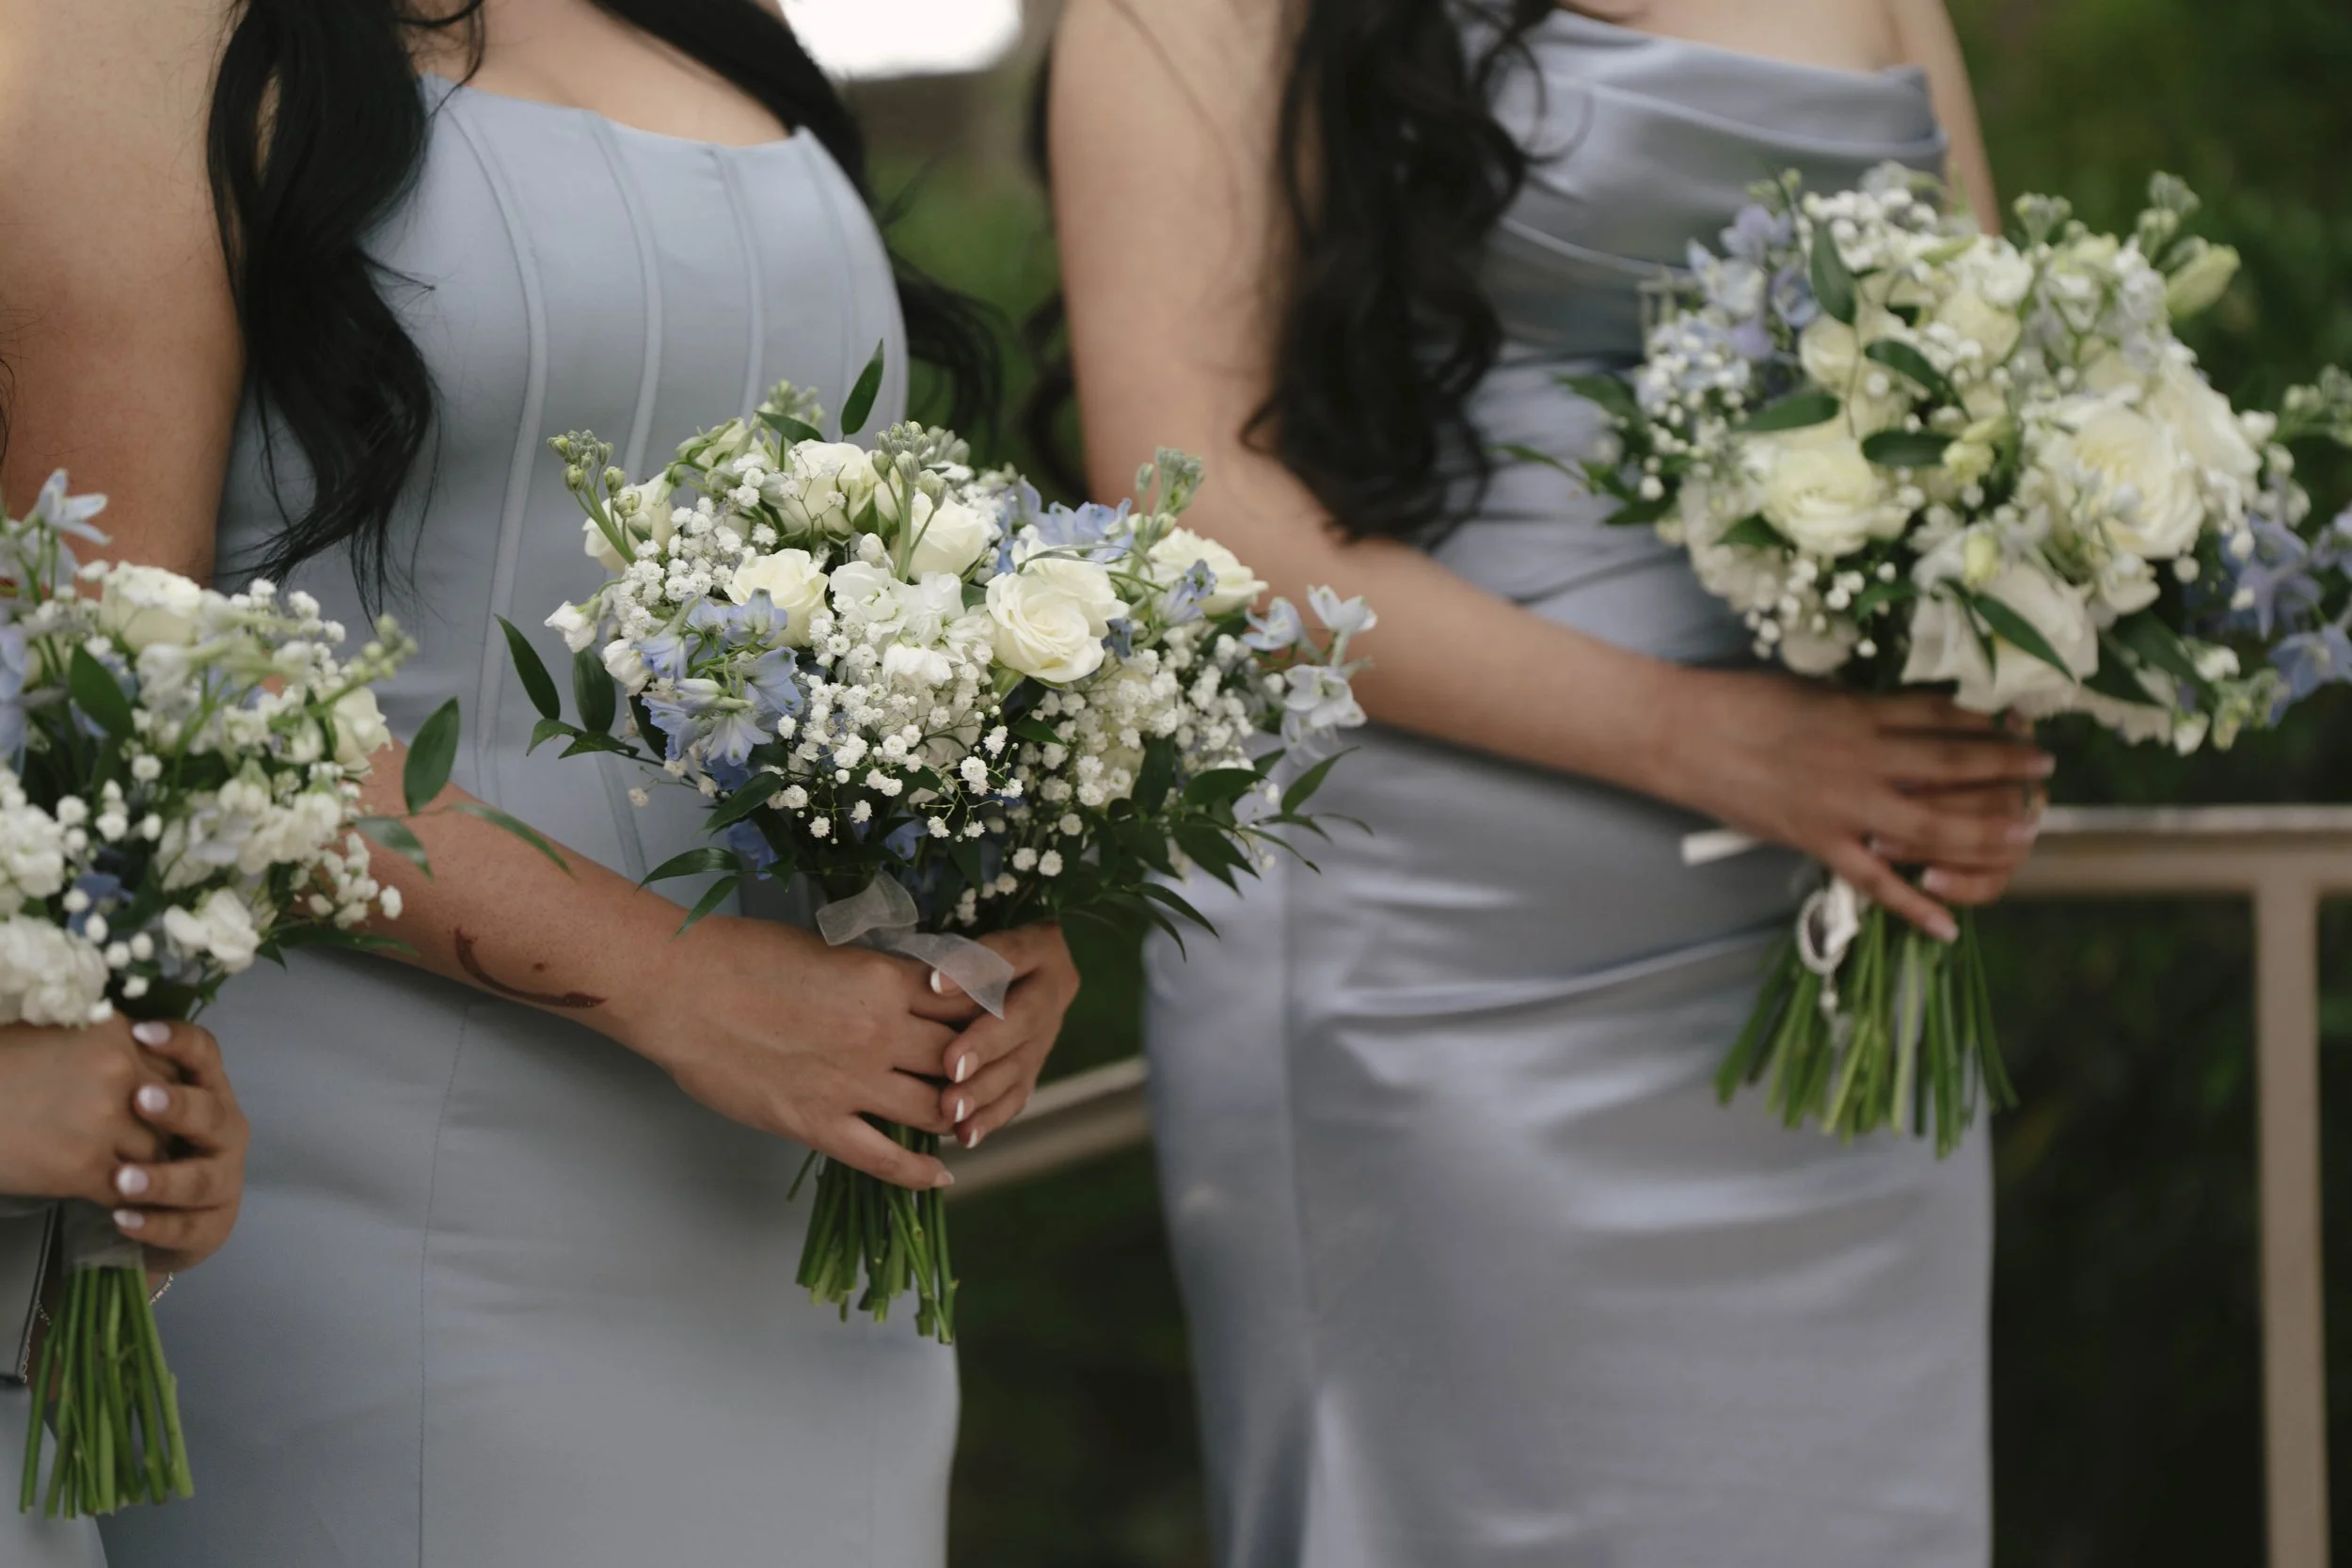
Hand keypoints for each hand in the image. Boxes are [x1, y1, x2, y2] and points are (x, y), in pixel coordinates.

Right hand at [0, 1018, 176, 1203]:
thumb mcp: (54, 1033)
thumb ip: (106, 1045)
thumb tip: (146, 1059)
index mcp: (113, 1032)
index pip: (176, 1062)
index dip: (171, 1088)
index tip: (163, 1105)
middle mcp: (118, 1071)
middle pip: (175, 1107)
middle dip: (166, 1127)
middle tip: (162, 1143)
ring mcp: (103, 1121)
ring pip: (157, 1150)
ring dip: (149, 1164)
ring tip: (140, 1173)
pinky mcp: (81, 1167)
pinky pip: (126, 1187)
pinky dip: (125, 1194)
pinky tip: (114, 1195)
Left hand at [108, 1021, 248, 1272]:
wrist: (169, 1217)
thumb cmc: (149, 1148)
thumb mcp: (143, 1108)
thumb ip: (133, 1073)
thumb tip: (99, 1027)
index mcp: (210, 1093)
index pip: (206, 1057)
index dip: (179, 1042)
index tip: (139, 1033)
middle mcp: (226, 1133)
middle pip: (212, 1114)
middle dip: (179, 1107)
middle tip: (140, 1099)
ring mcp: (224, 1181)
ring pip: (201, 1179)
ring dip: (163, 1178)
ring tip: (122, 1179)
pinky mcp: (213, 1225)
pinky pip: (186, 1226)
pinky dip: (155, 1224)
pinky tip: (123, 1219)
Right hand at [616, 915, 981, 1190]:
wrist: (680, 989)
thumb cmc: (742, 956)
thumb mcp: (829, 950)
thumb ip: (875, 977)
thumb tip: (908, 993)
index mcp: (887, 981)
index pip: (965, 1003)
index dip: (985, 1017)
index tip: (993, 1026)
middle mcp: (882, 1033)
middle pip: (963, 1058)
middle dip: (980, 1069)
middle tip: (988, 1078)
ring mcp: (853, 1083)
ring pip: (936, 1110)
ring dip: (958, 1116)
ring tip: (966, 1121)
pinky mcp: (819, 1123)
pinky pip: (886, 1159)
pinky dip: (921, 1173)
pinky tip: (941, 1177)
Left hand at [929, 924, 1081, 1149]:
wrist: (1001, 974)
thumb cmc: (963, 949)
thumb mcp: (960, 938)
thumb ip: (946, 957)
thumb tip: (918, 982)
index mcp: (1040, 945)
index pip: (1010, 953)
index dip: (975, 969)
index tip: (933, 983)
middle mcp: (1052, 988)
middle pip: (1023, 1016)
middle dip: (986, 1042)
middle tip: (952, 1064)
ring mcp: (1048, 1031)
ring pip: (1021, 1063)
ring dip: (984, 1088)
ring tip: (951, 1108)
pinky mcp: (1034, 1066)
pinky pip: (1018, 1096)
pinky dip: (990, 1117)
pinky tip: (964, 1134)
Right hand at [1662, 670, 2052, 937]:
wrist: (1683, 734)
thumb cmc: (1741, 702)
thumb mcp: (1815, 691)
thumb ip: (1865, 709)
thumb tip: (1908, 720)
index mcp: (1863, 714)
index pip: (1945, 718)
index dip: (1990, 725)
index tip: (2021, 726)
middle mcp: (1866, 760)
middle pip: (1957, 769)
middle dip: (2007, 773)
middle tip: (2044, 776)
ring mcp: (1844, 806)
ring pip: (1934, 828)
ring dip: (1986, 835)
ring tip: (2023, 836)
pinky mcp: (1819, 843)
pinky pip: (1877, 883)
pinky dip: (1916, 908)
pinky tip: (1950, 927)